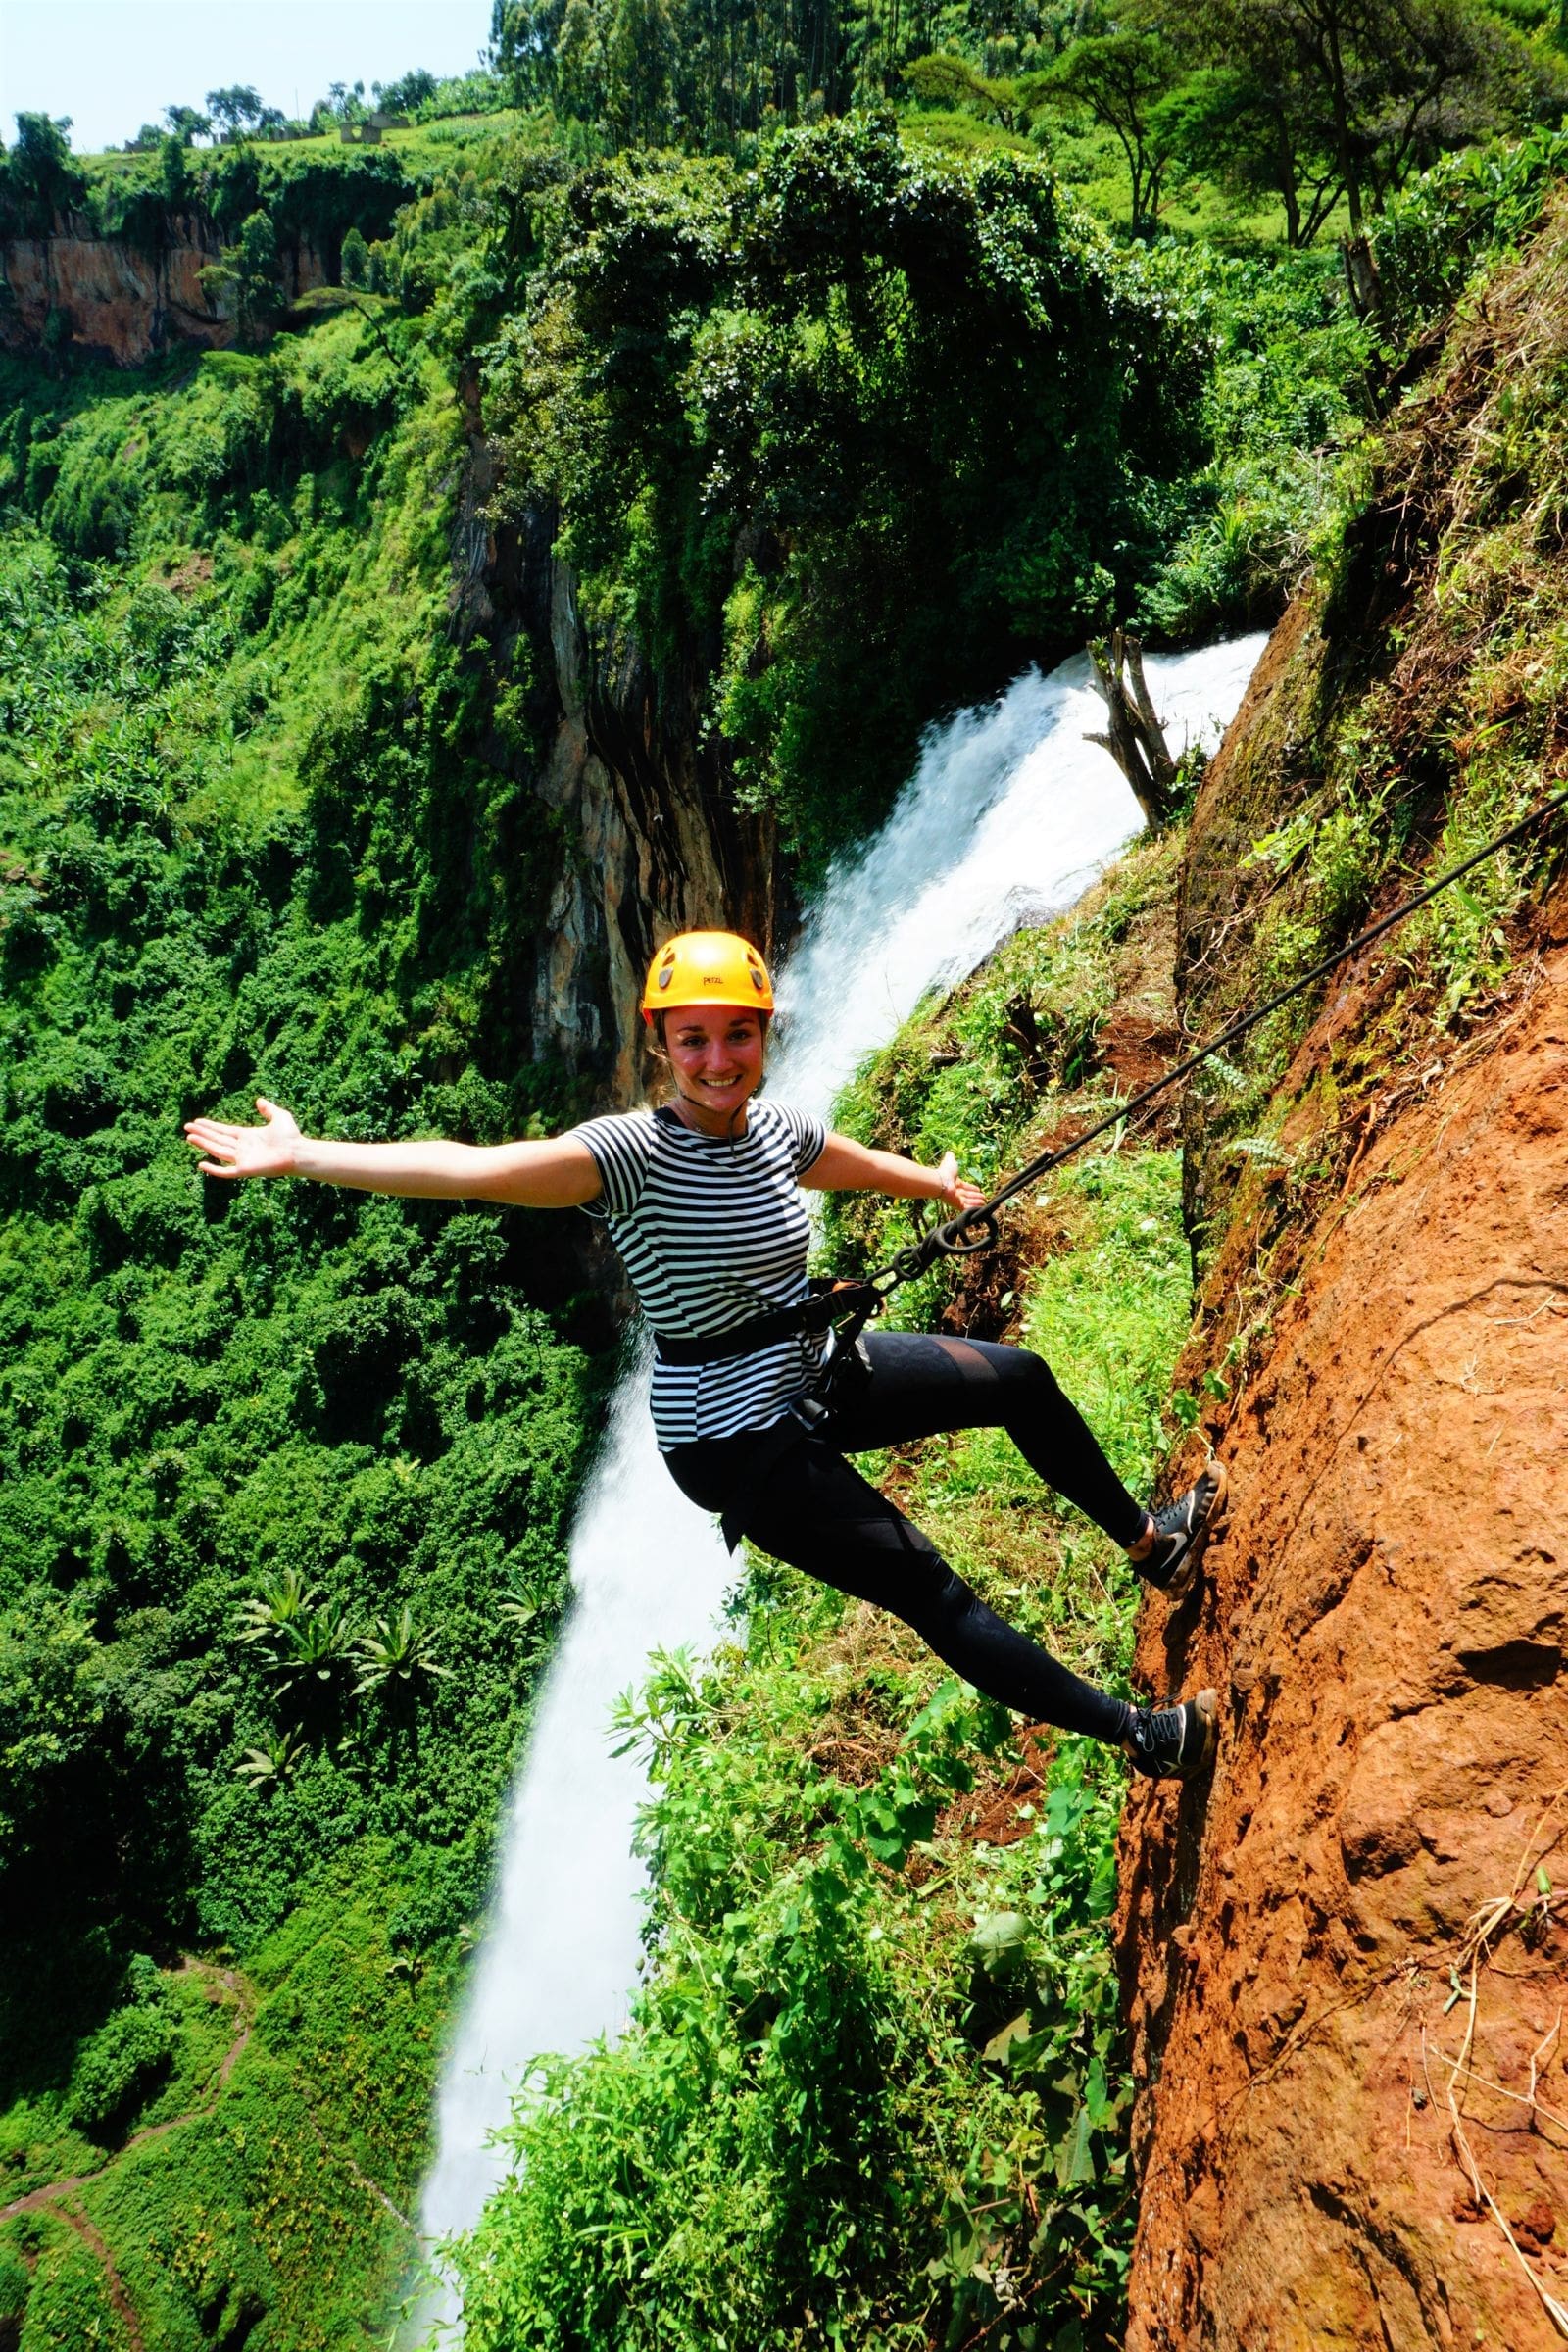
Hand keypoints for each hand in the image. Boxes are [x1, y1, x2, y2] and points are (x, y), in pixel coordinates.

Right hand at [185, 1097, 301, 1179]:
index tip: (197, 1122)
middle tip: (187, 1128)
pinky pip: (226, 1171)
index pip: (223, 1131)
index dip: (210, 1126)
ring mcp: (243, 1159)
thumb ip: (268, 1109)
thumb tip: (258, 1100)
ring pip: (217, 1150)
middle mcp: (242, 1147)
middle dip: (202, 1133)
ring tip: (189, 1137)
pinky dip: (214, 1169)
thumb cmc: (291, 1136)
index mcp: (247, 1136)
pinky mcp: (245, 1169)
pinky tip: (201, 1164)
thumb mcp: (279, 1117)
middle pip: (217, 1139)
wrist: (298, 1152)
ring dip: (203, 1144)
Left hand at [933, 1151, 985, 1213]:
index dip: (972, 1188)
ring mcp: (956, 1199)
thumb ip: (950, 1157)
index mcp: (955, 1183)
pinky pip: (967, 1207)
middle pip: (968, 1195)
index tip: (979, 1189)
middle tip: (984, 1198)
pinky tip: (981, 1207)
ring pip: (969, 1202)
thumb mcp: (950, 1162)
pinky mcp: (957, 1205)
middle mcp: (955, 1192)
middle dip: (976, 1196)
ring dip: (977, 1202)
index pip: (965, 1186)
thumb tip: (949, 1152)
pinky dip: (974, 1207)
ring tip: (984, 1202)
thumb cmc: (945, 1172)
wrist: (940, 1182)